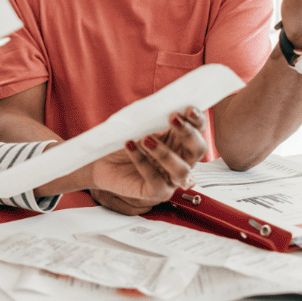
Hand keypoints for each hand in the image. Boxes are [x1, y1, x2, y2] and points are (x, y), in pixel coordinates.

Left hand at [87, 107, 205, 215]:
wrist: (102, 162)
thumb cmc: (124, 142)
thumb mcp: (139, 126)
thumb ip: (155, 120)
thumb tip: (164, 108)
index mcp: (179, 142)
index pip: (198, 130)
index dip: (197, 120)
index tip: (189, 109)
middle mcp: (180, 161)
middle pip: (199, 150)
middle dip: (189, 134)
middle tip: (174, 118)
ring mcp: (170, 178)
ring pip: (182, 170)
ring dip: (165, 152)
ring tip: (145, 138)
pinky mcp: (155, 192)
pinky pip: (155, 180)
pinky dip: (141, 161)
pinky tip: (129, 145)